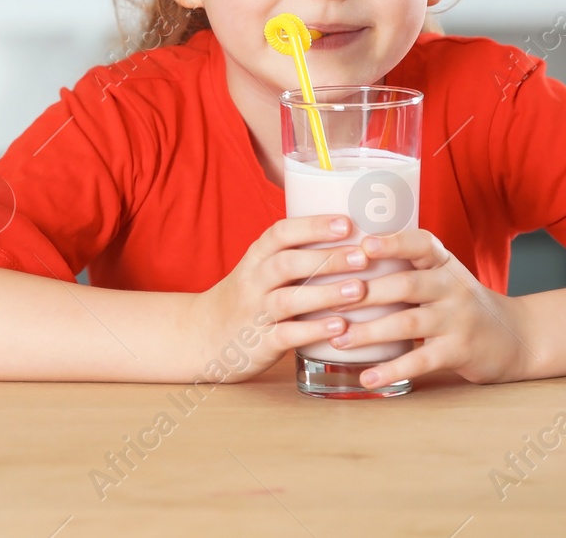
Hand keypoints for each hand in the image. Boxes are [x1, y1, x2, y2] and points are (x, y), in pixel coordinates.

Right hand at [191, 215, 374, 383]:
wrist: (202, 335)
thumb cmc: (248, 297)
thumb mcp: (260, 268)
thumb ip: (295, 254)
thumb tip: (353, 238)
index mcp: (256, 257)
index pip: (281, 233)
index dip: (313, 226)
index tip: (347, 223)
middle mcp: (253, 281)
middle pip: (287, 263)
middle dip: (327, 258)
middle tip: (363, 256)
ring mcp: (254, 312)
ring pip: (288, 299)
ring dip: (325, 293)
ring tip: (359, 289)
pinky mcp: (258, 343)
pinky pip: (286, 335)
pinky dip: (314, 330)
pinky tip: (341, 327)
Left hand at [325, 228, 533, 387]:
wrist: (515, 337)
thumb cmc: (462, 304)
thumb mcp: (443, 277)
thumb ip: (407, 269)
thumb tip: (344, 262)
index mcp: (444, 264)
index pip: (421, 243)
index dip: (393, 243)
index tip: (364, 245)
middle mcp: (452, 288)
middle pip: (406, 284)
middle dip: (366, 292)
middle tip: (330, 299)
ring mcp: (458, 320)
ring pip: (408, 323)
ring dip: (369, 332)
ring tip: (338, 340)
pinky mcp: (459, 352)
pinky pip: (421, 361)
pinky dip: (391, 370)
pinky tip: (366, 377)